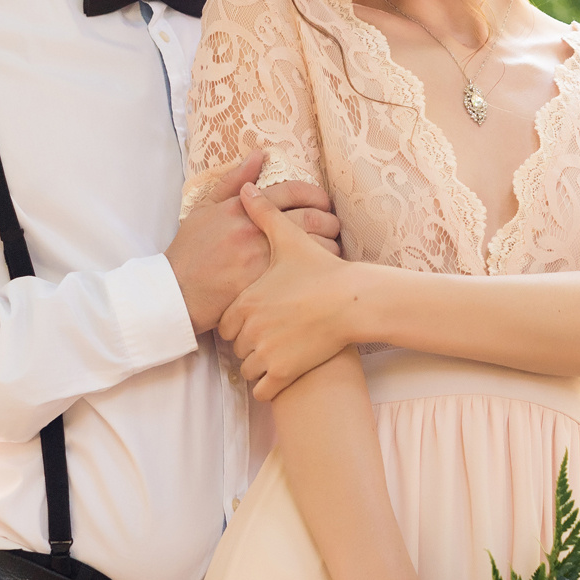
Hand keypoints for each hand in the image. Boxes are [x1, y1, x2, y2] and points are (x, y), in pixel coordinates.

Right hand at [166, 151, 341, 332]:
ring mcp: (262, 258)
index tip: (322, 202)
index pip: (292, 191)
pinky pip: (305, 273)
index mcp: (243, 207)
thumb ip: (233, 180)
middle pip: (310, 216)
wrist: (176, 291)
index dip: (314, 194)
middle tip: (333, 223)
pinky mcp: (267, 285)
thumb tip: (259, 155)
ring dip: (329, 243)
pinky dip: (319, 268)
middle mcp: (255, 230)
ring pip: (313, 245)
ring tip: (331, 245)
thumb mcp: (205, 208)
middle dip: (329, 218)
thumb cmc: (190, 251)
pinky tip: (321, 270)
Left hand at [221, 182, 359, 398]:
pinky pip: (261, 390)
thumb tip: (247, 189)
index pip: (225, 325)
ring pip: (247, 370)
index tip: (256, 322)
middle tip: (268, 339)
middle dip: (248, 347)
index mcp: (246, 301)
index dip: (239, 325)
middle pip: (236, 349)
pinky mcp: (283, 372)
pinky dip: (266, 387)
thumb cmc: (322, 271)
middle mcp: (250, 329)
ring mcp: (266, 352)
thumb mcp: (291, 240)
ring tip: (276, 355)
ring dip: (257, 367)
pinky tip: (278, 376)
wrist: (354, 301)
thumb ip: (263, 215)